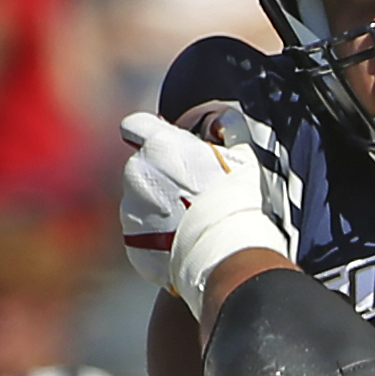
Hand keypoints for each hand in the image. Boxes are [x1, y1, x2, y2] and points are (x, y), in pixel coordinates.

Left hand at [121, 109, 288, 315]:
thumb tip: (217, 122)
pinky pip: (142, 234)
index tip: (168, 144)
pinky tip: (185, 239)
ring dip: (160, 206)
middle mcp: (136, 175)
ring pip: (141, 202)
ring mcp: (131, 212)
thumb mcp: (243, 151)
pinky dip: (158, 236)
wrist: (229, 253)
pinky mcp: (133, 243)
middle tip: (195, 190)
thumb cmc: (239, 199)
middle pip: (141, 167)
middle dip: (162, 175)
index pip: (136, 125)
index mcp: (159, 146)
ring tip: (193, 219)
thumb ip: (226, 127)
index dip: (152, 132)